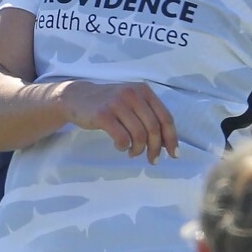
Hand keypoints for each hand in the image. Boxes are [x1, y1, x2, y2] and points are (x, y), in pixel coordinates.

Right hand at [59, 80, 178, 163]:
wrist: (77, 97)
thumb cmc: (109, 104)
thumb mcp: (132, 102)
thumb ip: (149, 117)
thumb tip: (167, 143)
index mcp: (144, 91)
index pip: (165, 117)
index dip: (172, 138)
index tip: (174, 154)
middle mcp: (132, 94)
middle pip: (153, 128)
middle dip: (156, 148)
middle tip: (153, 160)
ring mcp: (117, 103)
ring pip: (139, 134)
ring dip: (139, 149)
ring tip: (133, 153)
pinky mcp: (103, 114)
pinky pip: (122, 138)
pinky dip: (124, 147)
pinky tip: (120, 146)